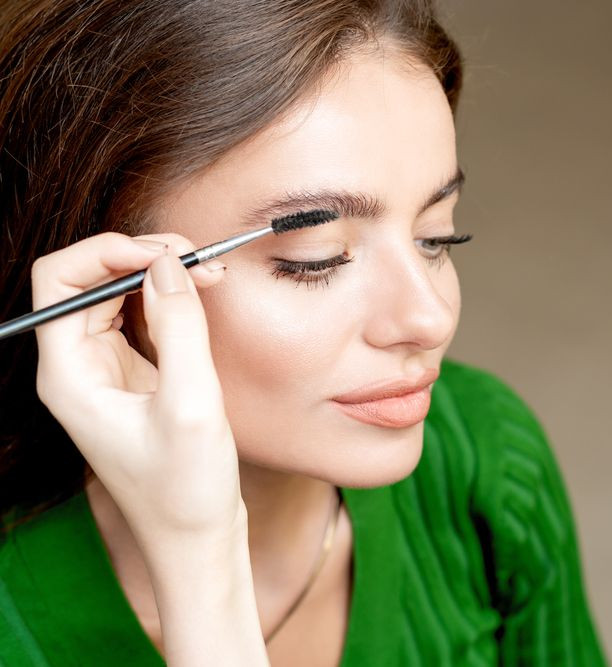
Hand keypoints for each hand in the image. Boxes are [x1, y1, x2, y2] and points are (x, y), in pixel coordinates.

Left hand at [31, 232, 241, 547]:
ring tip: (207, 271)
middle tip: (198, 257)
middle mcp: (75, 367)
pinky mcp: (130, 376)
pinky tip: (200, 295)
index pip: (61, 281)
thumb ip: (179, 328)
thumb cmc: (186, 489)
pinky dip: (167, 297)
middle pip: (87, 279)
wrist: (195, 539)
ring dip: (156, 272)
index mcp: (68, 375)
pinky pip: (138, 316)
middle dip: (139, 256)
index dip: (107, 252)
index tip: (164, 254)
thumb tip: (169, 264)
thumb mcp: (191, 406)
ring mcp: (102, 370)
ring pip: (114, 293)